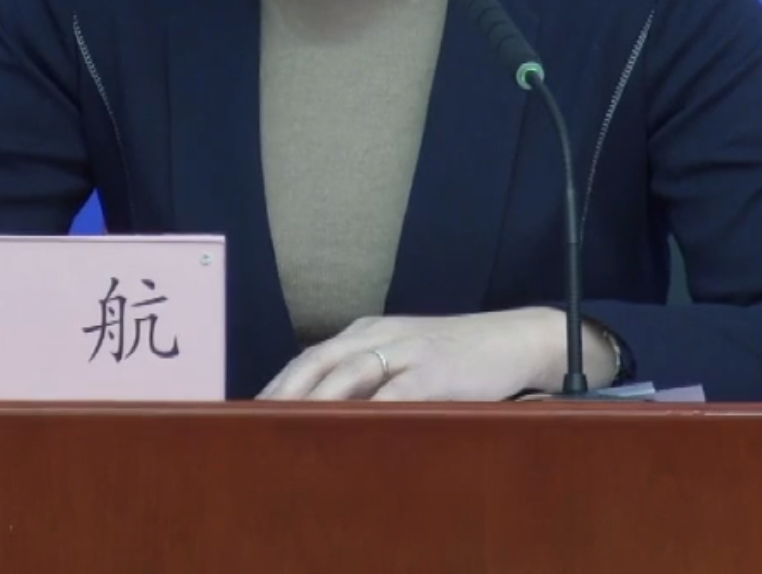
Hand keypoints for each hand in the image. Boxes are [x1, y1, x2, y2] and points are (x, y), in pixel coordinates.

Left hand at [257, 309, 564, 401]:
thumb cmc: (453, 358)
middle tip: (252, 423)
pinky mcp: (435, 372)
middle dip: (283, 392)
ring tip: (285, 427)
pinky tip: (349, 430)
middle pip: (318, 361)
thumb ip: (368, 382)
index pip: (310, 357)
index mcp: (367, 331)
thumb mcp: (404, 360)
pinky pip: (395, 393)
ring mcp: (407, 351)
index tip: (248, 411)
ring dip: (313, 401)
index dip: (278, 384)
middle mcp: (379, 335)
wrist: (513, 339)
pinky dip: (369, 411)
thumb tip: (323, 416)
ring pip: (348, 373)